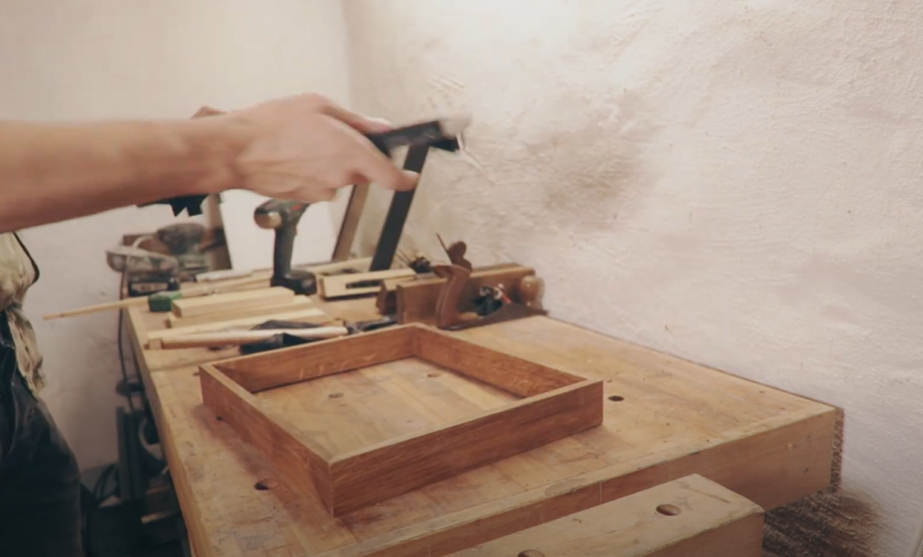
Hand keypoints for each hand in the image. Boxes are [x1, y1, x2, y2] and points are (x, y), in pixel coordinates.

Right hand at [201, 94, 418, 201]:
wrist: (235, 151)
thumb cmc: (273, 124)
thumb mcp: (319, 106)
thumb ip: (356, 121)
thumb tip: (380, 127)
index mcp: (352, 154)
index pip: (391, 177)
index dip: (405, 179)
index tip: (412, 178)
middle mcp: (341, 177)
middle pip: (362, 171)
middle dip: (354, 156)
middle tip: (329, 135)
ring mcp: (322, 191)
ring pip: (338, 176)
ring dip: (328, 162)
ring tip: (301, 142)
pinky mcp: (305, 198)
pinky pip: (319, 183)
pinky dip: (311, 171)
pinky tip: (291, 156)